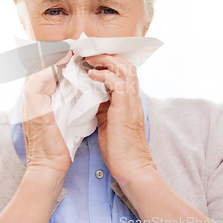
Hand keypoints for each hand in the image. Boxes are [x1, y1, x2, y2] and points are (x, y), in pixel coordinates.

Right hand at [21, 50, 73, 176]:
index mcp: (35, 103)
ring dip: (50, 59)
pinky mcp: (35, 110)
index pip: (39, 74)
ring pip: (35, 72)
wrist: (49, 168)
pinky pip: (37, 83)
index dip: (51, 61)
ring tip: (67, 49)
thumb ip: (62, 102)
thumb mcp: (61, 119)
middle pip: (34, 69)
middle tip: (68, 45)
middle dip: (50, 55)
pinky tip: (62, 62)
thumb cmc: (58, 147)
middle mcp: (29, 101)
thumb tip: (75, 88)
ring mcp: (29, 105)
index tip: (67, 51)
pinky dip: (49, 70)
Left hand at [85, 54, 155, 184]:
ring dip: (106, 61)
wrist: (131, 168)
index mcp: (130, 100)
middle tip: (89, 54)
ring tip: (89, 59)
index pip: (124, 72)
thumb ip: (102, 106)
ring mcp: (131, 102)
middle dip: (107, 56)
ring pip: (124, 69)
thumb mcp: (108, 122)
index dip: (110, 62)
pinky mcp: (125, 109)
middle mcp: (133, 98)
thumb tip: (89, 94)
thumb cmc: (119, 149)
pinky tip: (92, 74)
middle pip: (126, 65)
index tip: (93, 58)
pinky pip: (117, 84)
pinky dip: (104, 75)